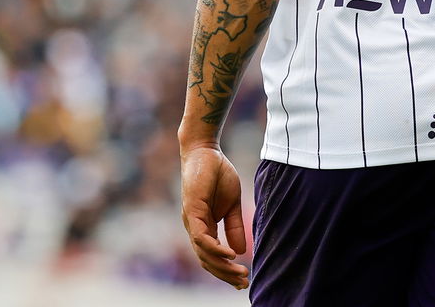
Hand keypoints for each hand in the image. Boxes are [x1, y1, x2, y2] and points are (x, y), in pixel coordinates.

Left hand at [180, 143, 248, 288]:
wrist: (206, 151)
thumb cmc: (217, 174)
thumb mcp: (232, 204)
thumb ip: (234, 226)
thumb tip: (240, 251)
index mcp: (203, 227)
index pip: (212, 256)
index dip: (226, 269)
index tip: (243, 280)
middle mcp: (194, 228)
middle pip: (206, 260)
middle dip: (225, 274)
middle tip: (243, 283)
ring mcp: (191, 220)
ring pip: (203, 253)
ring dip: (222, 266)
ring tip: (240, 273)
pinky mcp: (192, 211)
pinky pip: (202, 237)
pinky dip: (215, 248)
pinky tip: (230, 254)